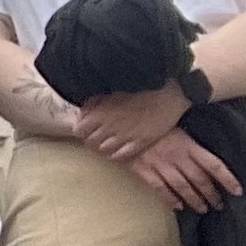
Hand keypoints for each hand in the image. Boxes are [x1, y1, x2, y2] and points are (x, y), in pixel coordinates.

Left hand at [72, 86, 187, 168]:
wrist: (166, 95)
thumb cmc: (139, 90)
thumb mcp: (112, 93)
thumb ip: (94, 103)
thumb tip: (82, 113)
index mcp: (101, 113)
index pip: (79, 130)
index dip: (81, 130)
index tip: (86, 128)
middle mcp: (109, 127)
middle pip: (90, 142)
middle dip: (91, 139)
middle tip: (99, 135)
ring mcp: (125, 136)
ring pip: (104, 150)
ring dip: (104, 147)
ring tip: (110, 141)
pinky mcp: (139, 143)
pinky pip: (121, 155)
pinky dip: (117, 154)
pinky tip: (121, 148)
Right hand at [118, 128, 239, 213]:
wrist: (117, 122)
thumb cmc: (148, 121)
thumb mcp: (172, 124)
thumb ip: (188, 140)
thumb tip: (205, 154)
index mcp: (187, 144)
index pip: (214, 164)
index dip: (228, 179)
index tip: (238, 190)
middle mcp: (176, 156)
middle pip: (200, 179)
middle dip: (212, 194)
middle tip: (219, 205)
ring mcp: (160, 164)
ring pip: (183, 187)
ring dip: (195, 200)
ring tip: (203, 209)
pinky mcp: (144, 170)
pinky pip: (160, 189)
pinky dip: (171, 199)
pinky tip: (178, 206)